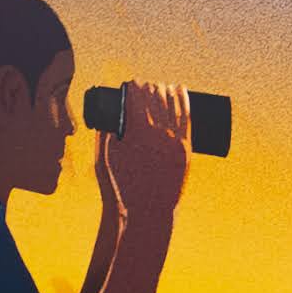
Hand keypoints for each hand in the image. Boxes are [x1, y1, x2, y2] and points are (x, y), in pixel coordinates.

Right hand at [103, 80, 192, 222]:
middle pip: (155, 101)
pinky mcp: (186, 148)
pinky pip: (186, 119)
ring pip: (173, 107)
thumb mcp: (106, 160)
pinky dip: (184, 103)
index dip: (134, 88)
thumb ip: (104, 136)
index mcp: (137, 135)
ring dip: (167, 92)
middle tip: (145, 83)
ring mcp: (174, 142)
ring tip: (163, 85)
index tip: (131, 82)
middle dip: (150, 88)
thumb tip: (105, 116)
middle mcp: (158, 135)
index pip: (137, 101)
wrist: (149, 210)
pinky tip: (182, 93)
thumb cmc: (123, 187)